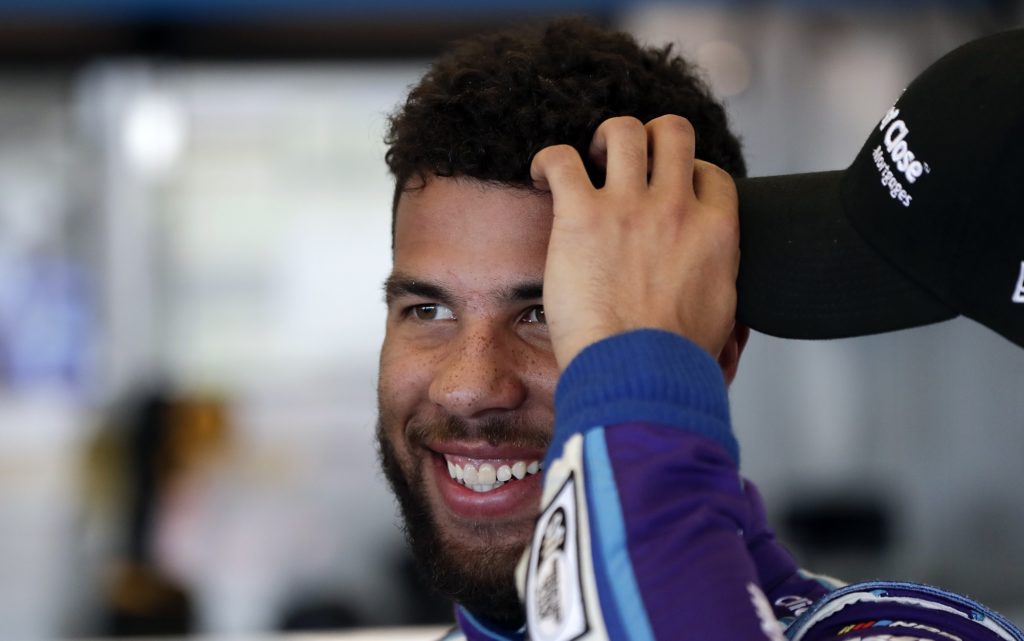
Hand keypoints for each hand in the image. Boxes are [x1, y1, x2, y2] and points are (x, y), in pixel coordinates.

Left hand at [530, 115, 739, 369]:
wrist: (640, 375)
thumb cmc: (675, 361)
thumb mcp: (723, 320)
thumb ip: (723, 293)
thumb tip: (728, 310)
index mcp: (716, 231)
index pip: (709, 173)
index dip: (686, 176)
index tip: (665, 193)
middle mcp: (676, 207)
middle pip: (672, 132)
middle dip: (649, 138)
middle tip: (626, 164)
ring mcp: (629, 207)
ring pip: (623, 131)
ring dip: (602, 140)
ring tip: (588, 163)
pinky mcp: (582, 216)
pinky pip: (561, 159)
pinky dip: (547, 160)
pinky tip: (542, 176)